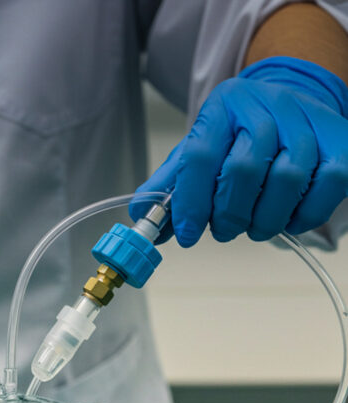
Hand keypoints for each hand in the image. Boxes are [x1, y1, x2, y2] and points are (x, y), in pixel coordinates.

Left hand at [132, 57, 347, 245]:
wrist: (294, 101)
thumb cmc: (241, 136)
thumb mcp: (200, 151)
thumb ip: (171, 184)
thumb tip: (142, 217)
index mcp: (224, 105)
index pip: (200, 156)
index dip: (190, 203)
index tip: (186, 233)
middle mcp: (267, 105)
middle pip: (243, 170)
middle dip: (228, 215)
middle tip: (224, 230)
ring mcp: (307, 121)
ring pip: (286, 181)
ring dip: (264, 220)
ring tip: (254, 226)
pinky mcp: (340, 142)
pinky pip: (325, 188)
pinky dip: (303, 217)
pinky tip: (287, 218)